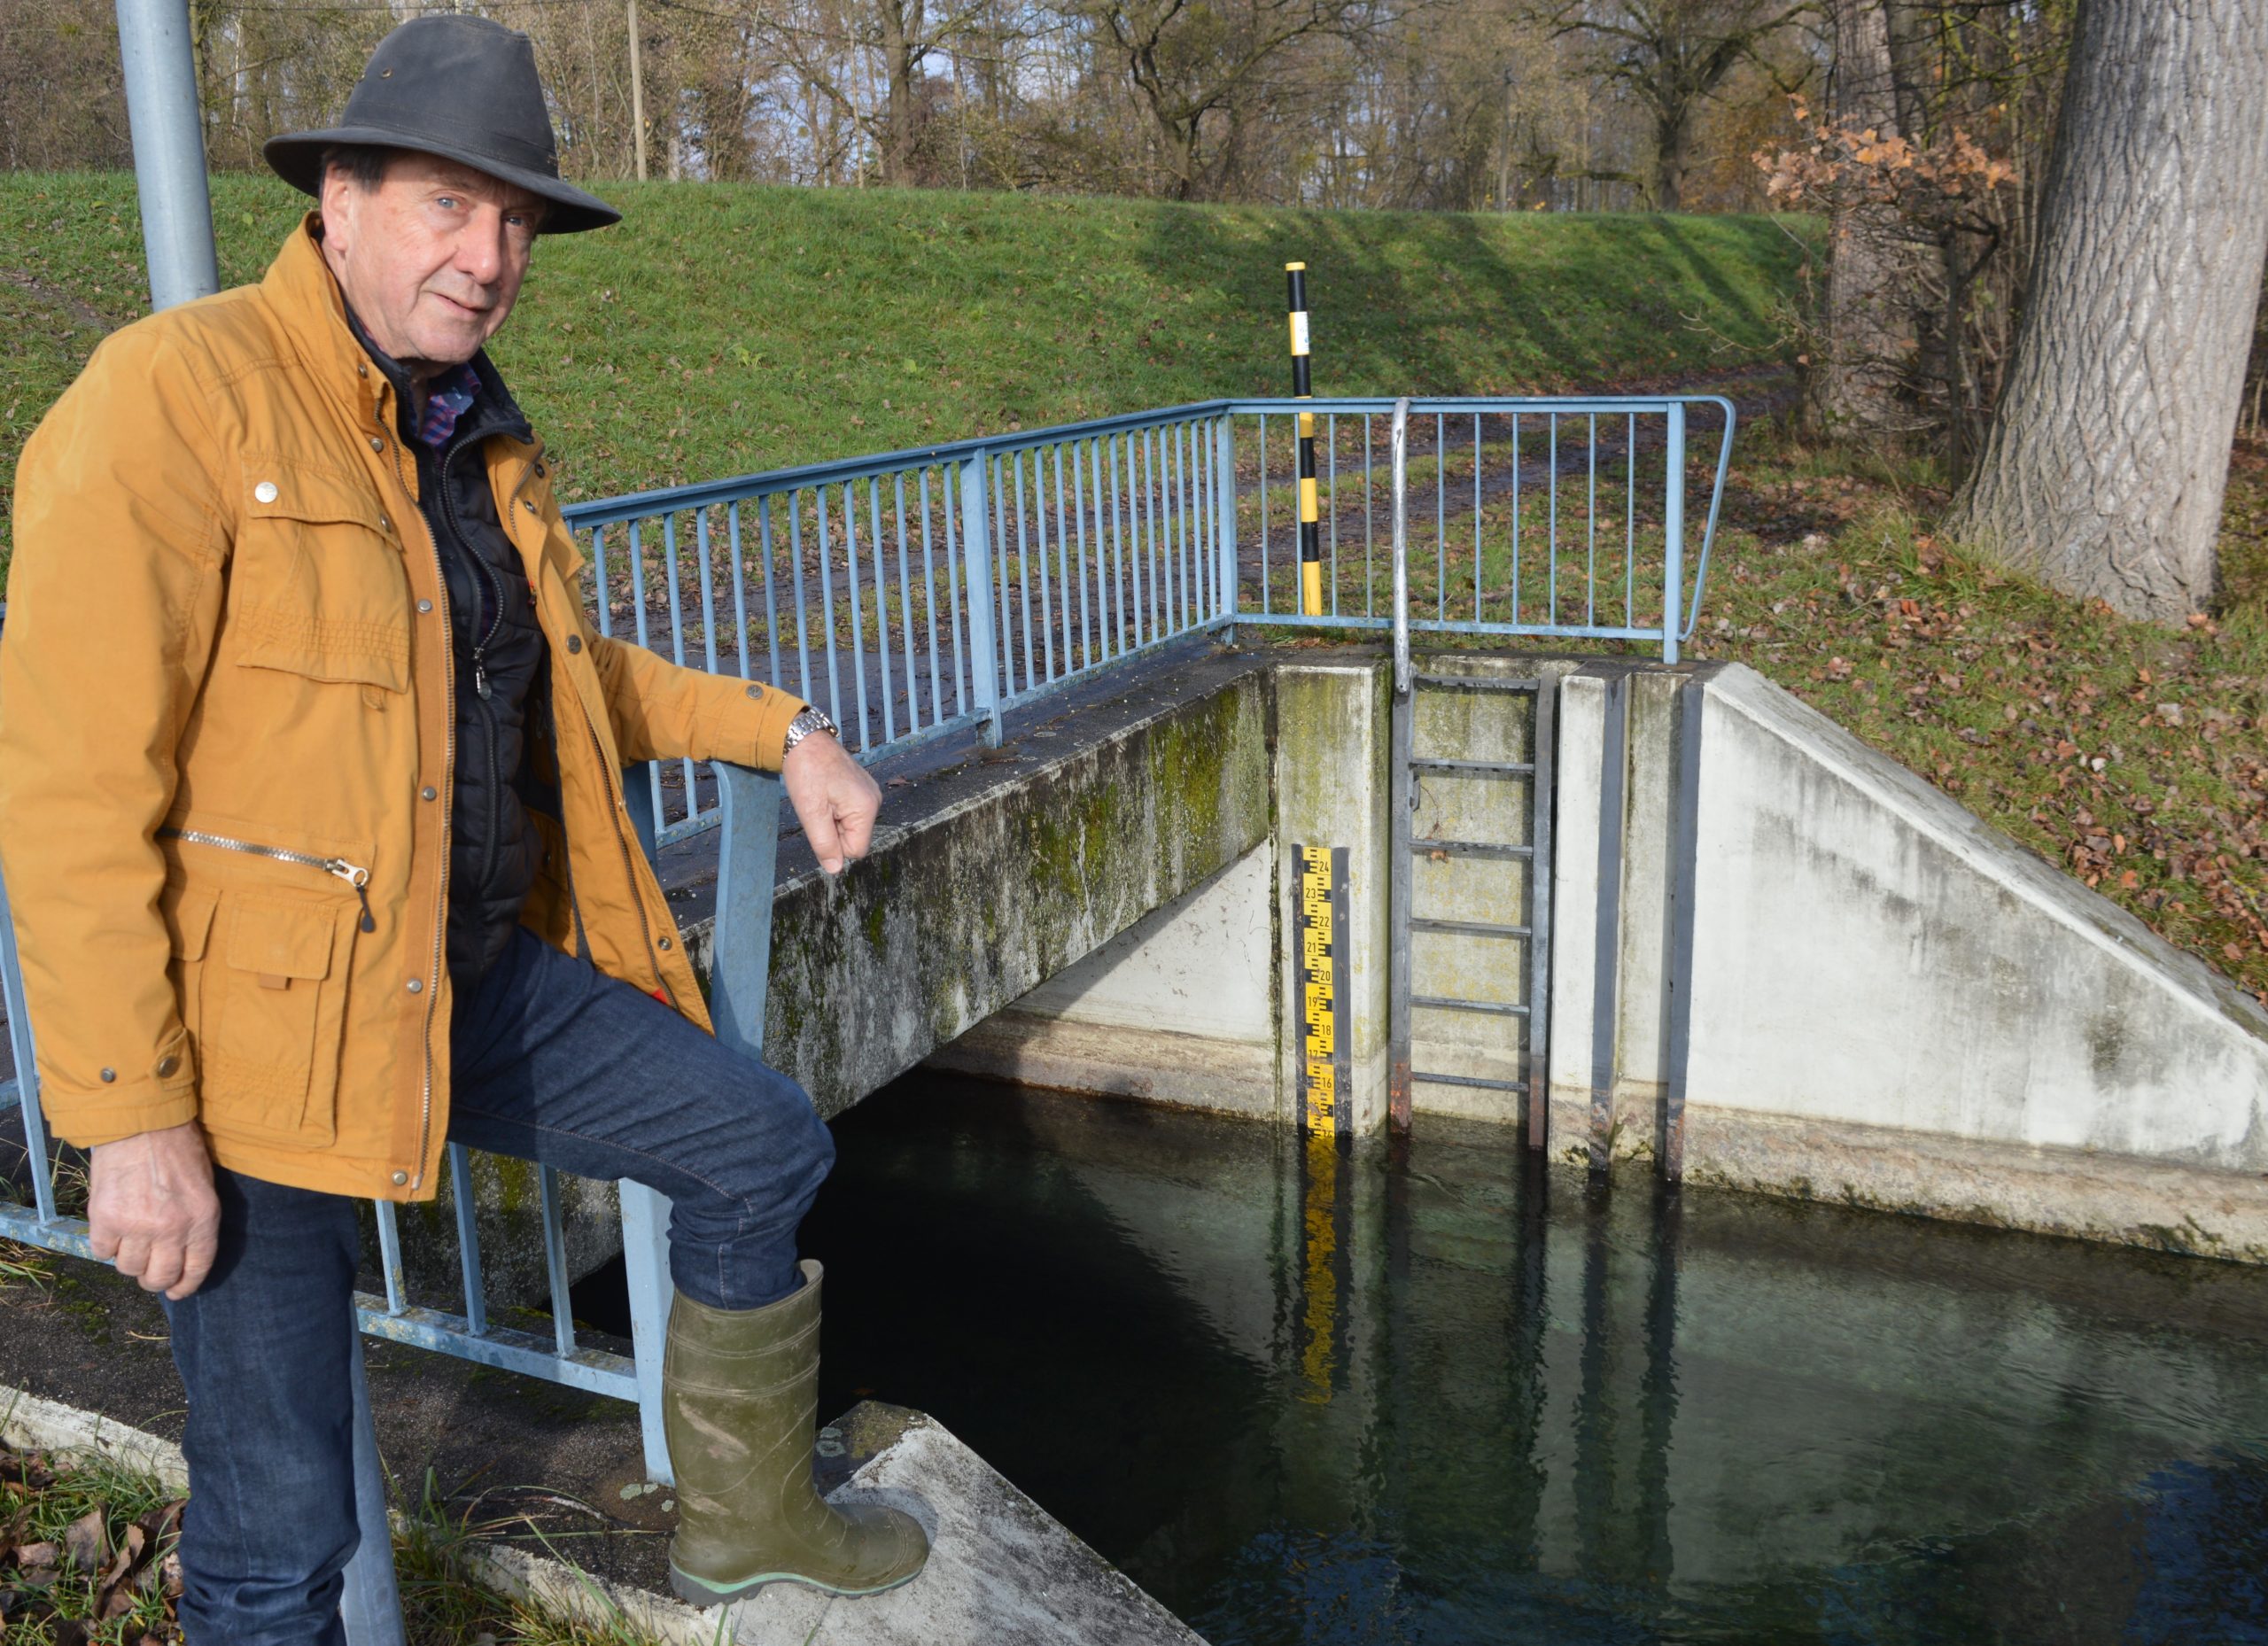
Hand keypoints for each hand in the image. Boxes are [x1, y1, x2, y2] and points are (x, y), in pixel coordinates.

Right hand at [87, 1122, 220, 1300]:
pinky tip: (112, 1229)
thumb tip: (180, 1255)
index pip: (196, 1268)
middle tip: (149, 1271)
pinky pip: (102, 1251)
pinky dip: (106, 1245)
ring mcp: (136, 1226)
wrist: (142, 1122)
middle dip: (154, 1280)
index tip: (177, 1291)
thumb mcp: (203, 1186)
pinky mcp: (105, 1219)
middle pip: (159, 1277)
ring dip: (129, 1260)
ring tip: (131, 1241)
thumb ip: (194, 1222)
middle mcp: (171, 1228)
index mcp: (202, 1219)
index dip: (185, 1285)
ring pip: (128, 1268)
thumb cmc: (178, 1148)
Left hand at [782, 731, 880, 875]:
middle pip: (854, 838)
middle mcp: (874, 800)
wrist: (803, 738)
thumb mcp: (811, 812)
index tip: (820, 822)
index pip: (856, 850)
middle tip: (817, 808)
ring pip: (850, 826)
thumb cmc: (807, 771)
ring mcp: (869, 793)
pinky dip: (834, 809)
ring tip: (819, 799)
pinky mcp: (861, 788)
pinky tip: (824, 793)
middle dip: (833, 831)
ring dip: (832, 820)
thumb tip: (835, 869)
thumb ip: (824, 843)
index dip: (834, 845)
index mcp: (866, 808)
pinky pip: (849, 812)